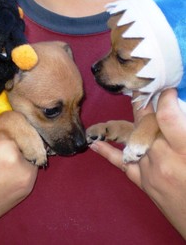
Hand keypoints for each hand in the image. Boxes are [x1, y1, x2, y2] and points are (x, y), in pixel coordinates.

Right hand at [0, 81, 37, 240]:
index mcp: (9, 157)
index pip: (13, 124)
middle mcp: (26, 172)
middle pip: (21, 137)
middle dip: (2, 139)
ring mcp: (27, 185)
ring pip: (24, 149)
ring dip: (8, 150)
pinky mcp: (25, 193)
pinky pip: (25, 165)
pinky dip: (12, 162)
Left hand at [89, 89, 185, 238]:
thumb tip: (180, 115)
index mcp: (184, 152)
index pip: (167, 117)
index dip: (165, 99)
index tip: (166, 89)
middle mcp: (161, 159)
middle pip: (145, 124)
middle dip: (143, 103)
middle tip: (141, 88)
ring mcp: (147, 170)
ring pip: (129, 138)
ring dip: (126, 121)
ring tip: (126, 103)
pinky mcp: (141, 182)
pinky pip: (120, 163)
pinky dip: (106, 152)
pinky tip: (94, 143)